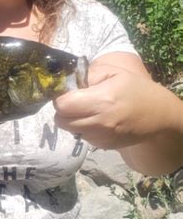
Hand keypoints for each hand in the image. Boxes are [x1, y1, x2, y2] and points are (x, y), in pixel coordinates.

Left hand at [53, 62, 170, 149]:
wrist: (158, 116)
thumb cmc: (134, 89)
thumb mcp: (113, 72)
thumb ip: (87, 74)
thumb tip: (66, 82)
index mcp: (102, 101)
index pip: (62, 105)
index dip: (61, 97)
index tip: (69, 92)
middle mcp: (99, 122)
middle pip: (60, 120)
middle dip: (63, 110)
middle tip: (75, 102)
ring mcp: (101, 137)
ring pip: (69, 130)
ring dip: (72, 120)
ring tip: (88, 110)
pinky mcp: (103, 146)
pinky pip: (82, 136)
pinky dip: (83, 128)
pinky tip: (97, 120)